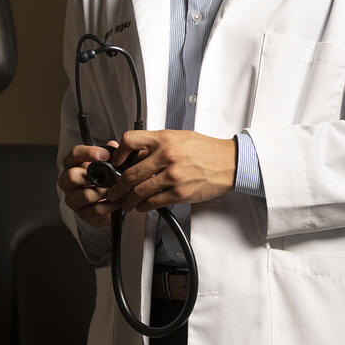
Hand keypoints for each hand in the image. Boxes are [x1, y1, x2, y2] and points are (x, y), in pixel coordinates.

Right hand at [58, 141, 122, 226]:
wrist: (107, 200)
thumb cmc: (104, 177)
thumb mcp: (107, 162)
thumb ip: (111, 153)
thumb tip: (114, 145)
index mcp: (72, 165)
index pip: (73, 155)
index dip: (88, 153)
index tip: (105, 155)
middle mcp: (68, 182)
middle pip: (72, 176)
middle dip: (94, 176)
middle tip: (110, 176)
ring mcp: (73, 199)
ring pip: (85, 195)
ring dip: (105, 192)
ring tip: (116, 189)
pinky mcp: (83, 214)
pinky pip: (95, 210)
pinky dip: (110, 205)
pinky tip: (119, 200)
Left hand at [106, 130, 236, 212]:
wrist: (230, 162)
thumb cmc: (207, 150)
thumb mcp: (180, 138)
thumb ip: (158, 145)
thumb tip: (137, 156)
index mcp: (165, 139)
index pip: (130, 140)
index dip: (118, 153)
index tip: (116, 162)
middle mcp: (167, 156)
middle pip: (130, 174)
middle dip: (118, 187)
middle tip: (114, 191)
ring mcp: (173, 176)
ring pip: (139, 192)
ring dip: (128, 200)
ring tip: (126, 203)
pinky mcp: (180, 193)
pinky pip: (154, 202)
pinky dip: (144, 206)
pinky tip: (142, 206)